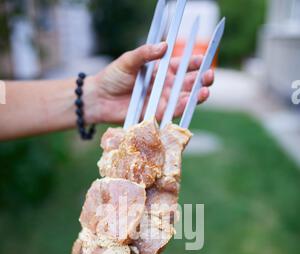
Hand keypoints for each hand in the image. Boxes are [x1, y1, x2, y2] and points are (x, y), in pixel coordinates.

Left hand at [84, 42, 213, 124]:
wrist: (99, 99)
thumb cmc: (113, 77)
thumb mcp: (129, 60)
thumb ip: (146, 53)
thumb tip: (165, 45)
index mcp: (161, 71)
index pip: (182, 66)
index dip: (194, 63)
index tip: (204, 60)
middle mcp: (165, 86)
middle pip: (188, 83)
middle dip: (201, 80)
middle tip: (209, 76)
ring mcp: (161, 101)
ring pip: (184, 99)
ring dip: (196, 96)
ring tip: (204, 91)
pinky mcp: (155, 114)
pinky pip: (171, 112)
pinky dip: (181, 107)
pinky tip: (189, 102)